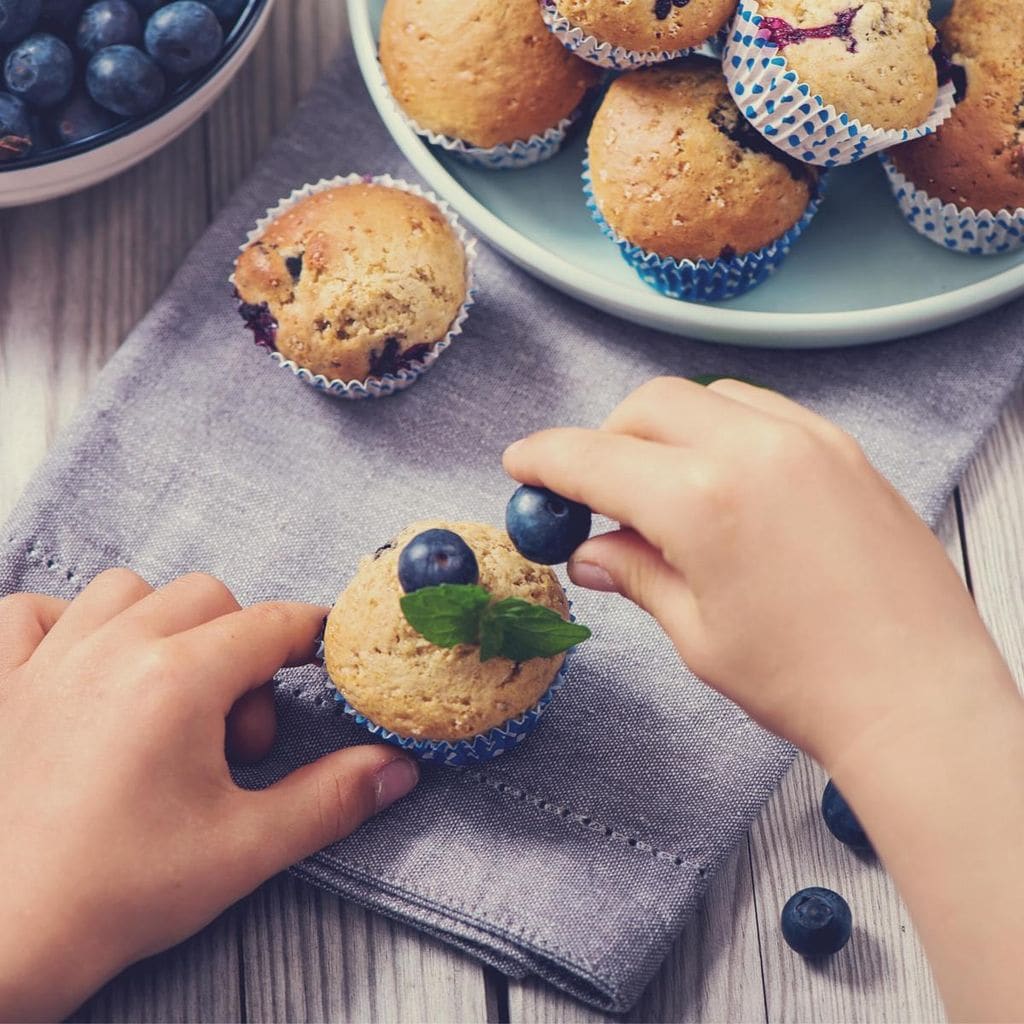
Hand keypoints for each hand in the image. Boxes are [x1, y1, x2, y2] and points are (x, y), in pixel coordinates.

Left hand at [0, 570, 418, 1022]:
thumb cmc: (113, 895)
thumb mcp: (245, 849)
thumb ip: (331, 799)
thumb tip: (396, 769)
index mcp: (179, 680)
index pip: (272, 623)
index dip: (309, 635)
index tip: (321, 655)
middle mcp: (112, 651)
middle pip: (207, 596)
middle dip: (239, 646)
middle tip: (233, 729)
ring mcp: (45, 661)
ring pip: (124, 591)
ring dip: (160, 625)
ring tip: (165, 691)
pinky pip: (29, 612)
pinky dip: (64, 625)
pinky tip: (82, 671)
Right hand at [504, 376, 1015, 762]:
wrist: (917, 696)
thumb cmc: (808, 681)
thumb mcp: (697, 632)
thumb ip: (635, 573)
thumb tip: (590, 551)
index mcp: (700, 502)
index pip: (593, 459)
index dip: (544, 459)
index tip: (521, 463)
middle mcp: (753, 450)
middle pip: (647, 405)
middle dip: (606, 437)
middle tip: (594, 490)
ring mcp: (806, 441)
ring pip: (706, 397)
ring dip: (667, 428)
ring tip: (663, 488)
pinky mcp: (843, 450)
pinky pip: (763, 409)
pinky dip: (724, 428)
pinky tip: (724, 479)